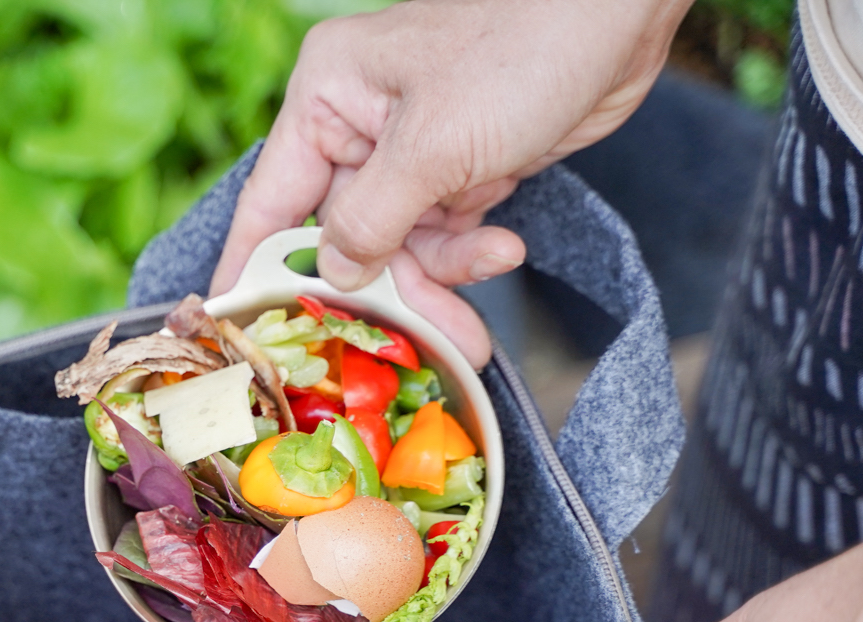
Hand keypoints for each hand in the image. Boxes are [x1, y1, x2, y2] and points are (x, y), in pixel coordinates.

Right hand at [212, 0, 692, 367]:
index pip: (271, 201)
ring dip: (437, 285)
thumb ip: (370, 220)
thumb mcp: (433, 146)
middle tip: (410, 347)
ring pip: (398, 248)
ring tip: (477, 314)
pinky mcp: (462, 167)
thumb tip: (332, 274)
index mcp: (328, 97)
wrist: (621, 15)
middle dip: (380, 295)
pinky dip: (470, 257)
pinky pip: (444, 236)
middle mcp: (359, 123)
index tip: (241, 331)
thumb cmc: (521, 49)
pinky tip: (506, 249)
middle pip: (342, 240)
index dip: (254, 270)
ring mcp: (413, 149)